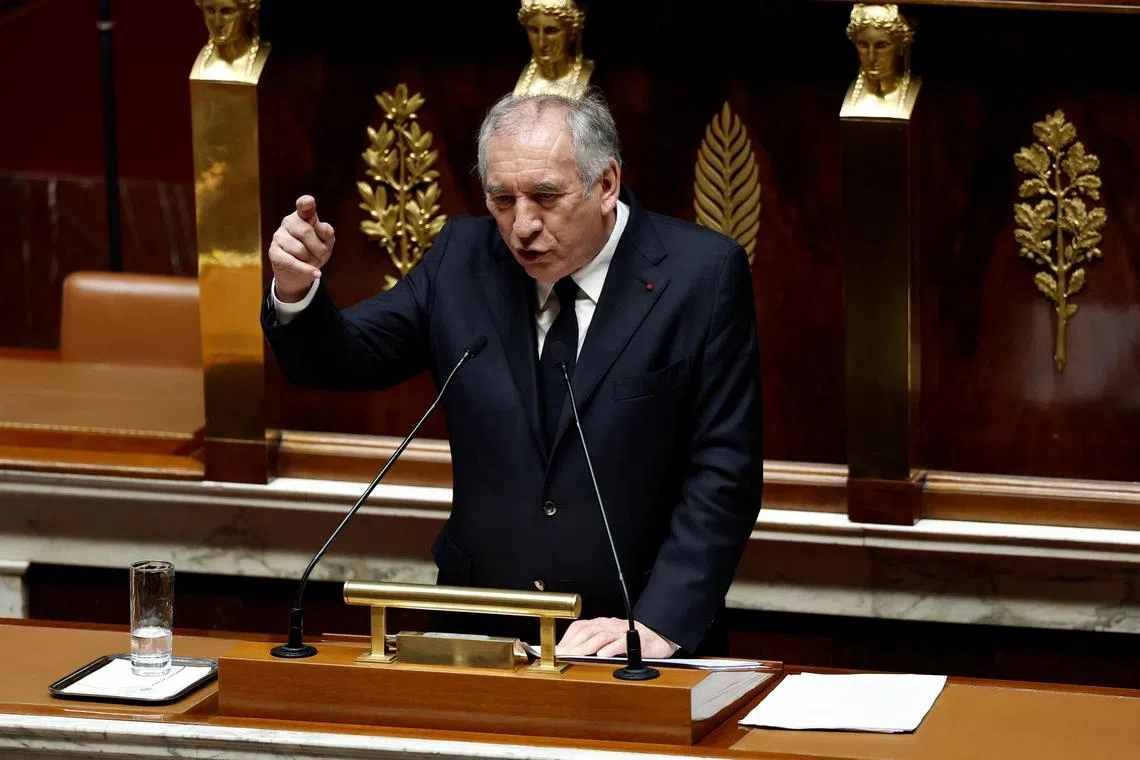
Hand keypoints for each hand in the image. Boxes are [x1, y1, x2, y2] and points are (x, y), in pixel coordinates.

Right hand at [268, 195, 335, 301]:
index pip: (304, 206)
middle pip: (305, 231)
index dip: (306, 203)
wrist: (301, 272)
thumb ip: (327, 233)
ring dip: (311, 260)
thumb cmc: (315, 251)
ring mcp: (278, 236)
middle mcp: (289, 222)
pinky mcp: (273, 252)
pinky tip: (315, 273)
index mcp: (303, 216)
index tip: (309, 201)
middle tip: (322, 256)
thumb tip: (321, 227)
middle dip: (319, 248)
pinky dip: (305, 270)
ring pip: (299, 249)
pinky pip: (291, 262)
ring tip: (311, 261)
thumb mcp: (327, 243)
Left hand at [556, 617, 679, 658]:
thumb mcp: (610, 640)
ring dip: (586, 646)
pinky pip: (621, 643)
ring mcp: (623, 632)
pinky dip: (611, 649)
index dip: (567, 638)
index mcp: (602, 624)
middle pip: (587, 631)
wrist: (661, 636)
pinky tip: (602, 655)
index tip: (556, 650)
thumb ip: (593, 644)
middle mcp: (610, 625)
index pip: (580, 627)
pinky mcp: (636, 640)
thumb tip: (570, 654)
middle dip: (572, 643)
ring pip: (601, 636)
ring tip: (576, 656)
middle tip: (562, 655)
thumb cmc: (633, 640)